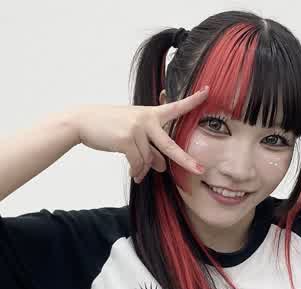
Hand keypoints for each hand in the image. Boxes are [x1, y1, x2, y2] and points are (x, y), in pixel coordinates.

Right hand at [71, 86, 208, 181]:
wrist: (83, 122)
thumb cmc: (110, 127)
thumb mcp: (133, 134)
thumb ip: (151, 148)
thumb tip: (163, 166)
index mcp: (151, 114)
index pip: (175, 107)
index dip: (192, 101)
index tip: (208, 92)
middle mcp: (146, 119)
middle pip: (169, 145)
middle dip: (185, 159)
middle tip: (199, 169)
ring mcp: (137, 128)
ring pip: (147, 160)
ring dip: (142, 169)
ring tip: (137, 173)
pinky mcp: (126, 139)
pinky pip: (137, 163)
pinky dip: (136, 171)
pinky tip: (134, 175)